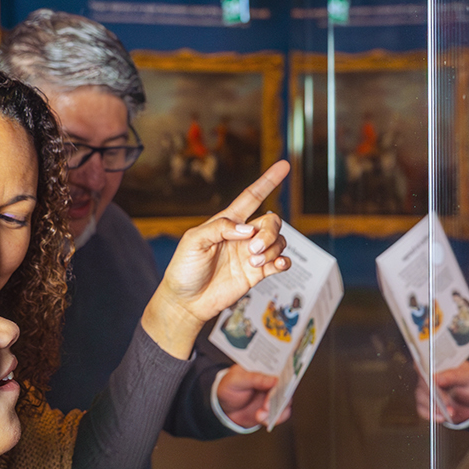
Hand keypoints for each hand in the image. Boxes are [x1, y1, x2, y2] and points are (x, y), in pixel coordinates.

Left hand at [144, 160, 291, 358]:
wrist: (186, 302)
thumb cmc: (184, 269)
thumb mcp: (193, 241)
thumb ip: (219, 228)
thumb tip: (246, 229)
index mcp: (227, 223)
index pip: (252, 197)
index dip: (268, 181)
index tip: (283, 166)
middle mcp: (242, 237)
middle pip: (271, 221)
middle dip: (268, 233)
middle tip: (253, 250)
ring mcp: (251, 255)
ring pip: (278, 241)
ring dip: (272, 249)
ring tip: (254, 263)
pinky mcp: (257, 274)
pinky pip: (280, 261)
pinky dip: (284, 261)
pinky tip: (276, 265)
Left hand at [217, 364, 286, 428]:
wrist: (225, 408)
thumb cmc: (230, 388)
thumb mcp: (236, 380)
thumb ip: (254, 378)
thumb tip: (274, 379)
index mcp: (264, 368)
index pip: (279, 368)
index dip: (282, 375)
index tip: (277, 384)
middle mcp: (272, 381)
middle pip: (285, 386)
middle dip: (277, 398)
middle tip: (266, 406)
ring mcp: (274, 395)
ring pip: (286, 401)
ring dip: (276, 410)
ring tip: (259, 416)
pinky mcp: (273, 409)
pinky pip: (282, 414)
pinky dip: (276, 419)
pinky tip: (263, 420)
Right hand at [414, 362, 468, 425]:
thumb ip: (454, 376)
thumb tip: (436, 378)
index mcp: (439, 363)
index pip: (425, 362)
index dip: (426, 370)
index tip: (434, 380)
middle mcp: (429, 375)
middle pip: (423, 383)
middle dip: (435, 394)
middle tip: (447, 402)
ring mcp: (426, 390)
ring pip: (421, 397)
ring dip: (435, 406)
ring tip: (450, 411)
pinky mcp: (427, 403)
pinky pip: (422, 409)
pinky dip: (431, 415)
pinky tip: (441, 417)